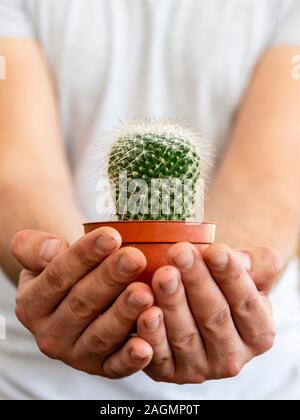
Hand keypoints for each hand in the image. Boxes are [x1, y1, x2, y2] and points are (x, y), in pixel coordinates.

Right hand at [11, 228, 153, 377]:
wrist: (78, 293)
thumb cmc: (66, 268)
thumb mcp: (43, 255)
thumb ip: (37, 248)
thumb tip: (54, 250)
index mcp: (32, 304)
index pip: (58, 276)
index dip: (85, 255)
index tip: (112, 236)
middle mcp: (50, 334)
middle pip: (82, 304)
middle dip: (110, 279)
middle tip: (135, 258)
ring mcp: (76, 354)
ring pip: (100, 335)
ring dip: (124, 314)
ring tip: (146, 293)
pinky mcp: (101, 368)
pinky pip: (115, 366)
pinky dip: (131, 358)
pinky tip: (147, 346)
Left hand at [137, 243, 282, 383]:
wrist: (194, 304)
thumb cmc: (222, 284)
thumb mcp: (250, 273)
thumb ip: (257, 265)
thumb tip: (239, 260)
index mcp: (259, 333)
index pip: (246, 303)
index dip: (230, 276)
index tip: (215, 250)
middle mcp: (232, 357)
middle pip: (214, 317)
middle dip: (196, 282)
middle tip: (180, 253)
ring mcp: (200, 369)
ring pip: (186, 336)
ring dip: (173, 303)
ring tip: (163, 275)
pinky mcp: (169, 373)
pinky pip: (159, 356)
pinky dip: (153, 335)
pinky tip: (146, 312)